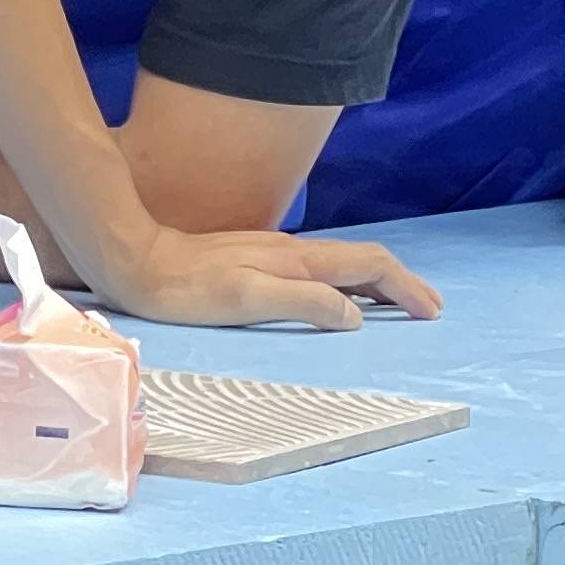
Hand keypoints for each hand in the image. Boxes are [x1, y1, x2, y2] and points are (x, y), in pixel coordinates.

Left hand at [88, 224, 436, 331]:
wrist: (133, 259)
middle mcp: (290, 250)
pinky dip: (344, 282)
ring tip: (396, 306)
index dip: (406, 287)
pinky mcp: (252, 260)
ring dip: (375, 282)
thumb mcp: (246, 298)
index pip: (368, 264)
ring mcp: (271, 253)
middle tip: (428, 309)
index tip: (431, 312)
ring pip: (339, 262)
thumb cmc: (185, 287)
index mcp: (296, 260)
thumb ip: (302, 301)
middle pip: (361, 259)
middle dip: (401, 282)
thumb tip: (356, 314)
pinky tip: (336, 297)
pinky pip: (315, 269)